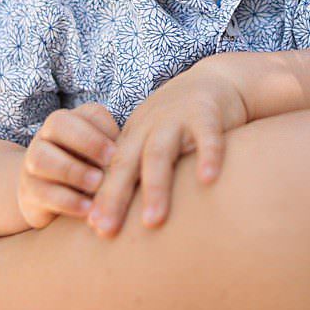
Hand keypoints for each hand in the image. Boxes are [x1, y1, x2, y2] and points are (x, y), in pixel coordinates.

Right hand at [17, 104, 119, 229]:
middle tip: (111, 161)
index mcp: (72, 120)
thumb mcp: (105, 158)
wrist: (48, 194)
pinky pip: (42, 192)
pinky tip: (88, 209)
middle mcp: (47, 135)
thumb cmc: (89, 170)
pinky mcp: (29, 191)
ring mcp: (33, 161)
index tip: (121, 150)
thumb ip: (118, 154)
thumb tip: (144, 161)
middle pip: (58, 124)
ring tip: (98, 185)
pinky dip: (67, 200)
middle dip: (87, 142)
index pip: (89, 114)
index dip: (105, 130)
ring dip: (73, 171)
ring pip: (42, 158)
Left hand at [87, 64, 247, 236]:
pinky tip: (207, 180)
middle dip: (115, 197)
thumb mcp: (152, 138)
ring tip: (152, 221)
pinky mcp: (207, 114)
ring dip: (155, 187)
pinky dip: (207, 156)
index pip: (112, 170)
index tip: (94, 228)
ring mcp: (177, 119)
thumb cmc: (180, 120)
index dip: (102, 198)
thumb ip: (137, 168)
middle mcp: (149, 128)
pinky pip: (207, 138)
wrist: (216, 79)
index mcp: (134, 136)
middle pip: (127, 164)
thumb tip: (119, 211)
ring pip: (159, 154)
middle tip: (106, 230)